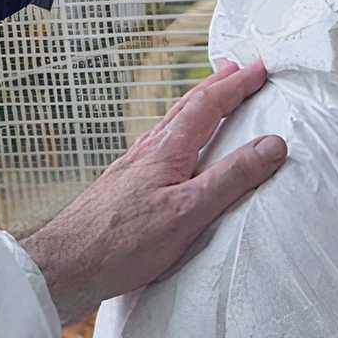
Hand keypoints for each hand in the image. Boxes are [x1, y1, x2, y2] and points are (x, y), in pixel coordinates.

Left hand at [22, 59, 286, 323]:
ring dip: (196, 108)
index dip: (236, 85)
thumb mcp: (188, 212)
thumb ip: (231, 178)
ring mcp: (132, 168)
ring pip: (170, 125)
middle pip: (186, 107)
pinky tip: (174, 151)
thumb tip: (272, 144)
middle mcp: (147, 151)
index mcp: (166, 150)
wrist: (65, 268)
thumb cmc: (122, 243)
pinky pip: (158, 147)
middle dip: (215, 86)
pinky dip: (178, 134)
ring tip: (211, 101)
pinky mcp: (123, 187)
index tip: (259, 68)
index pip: (208, 106)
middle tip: (236, 70)